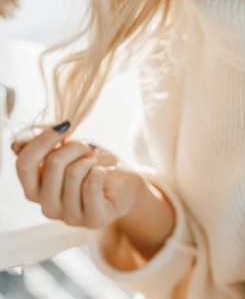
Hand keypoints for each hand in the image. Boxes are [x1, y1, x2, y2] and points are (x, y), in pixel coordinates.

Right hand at [12, 122, 150, 228]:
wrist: (125, 181)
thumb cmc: (92, 163)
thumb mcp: (67, 148)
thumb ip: (42, 145)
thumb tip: (17, 144)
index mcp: (35, 189)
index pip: (24, 164)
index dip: (42, 140)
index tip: (64, 125)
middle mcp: (47, 207)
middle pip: (52, 164)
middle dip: (75, 146)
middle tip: (87, 149)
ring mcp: (69, 217)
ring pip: (74, 172)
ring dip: (90, 159)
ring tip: (95, 164)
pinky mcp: (93, 220)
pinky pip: (91, 185)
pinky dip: (99, 170)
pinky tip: (102, 174)